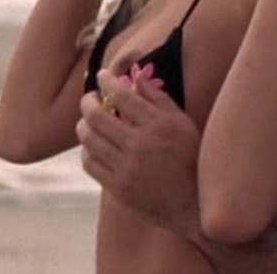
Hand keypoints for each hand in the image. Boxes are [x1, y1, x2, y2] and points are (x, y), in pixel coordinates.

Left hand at [77, 69, 201, 237]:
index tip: (102, 76)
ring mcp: (127, 167)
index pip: (122, 95)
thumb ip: (159, 98)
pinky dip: (88, 151)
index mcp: (158, 124)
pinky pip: (91, 164)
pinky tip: (93, 147)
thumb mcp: (183, 123)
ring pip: (90, 140)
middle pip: (97, 116)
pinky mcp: (119, 187)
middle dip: (88, 102)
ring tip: (87, 121)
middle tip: (89, 98)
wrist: (193, 202)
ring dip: (83, 125)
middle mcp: (140, 144)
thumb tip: (136, 76)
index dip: (107, 81)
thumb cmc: (191, 157)